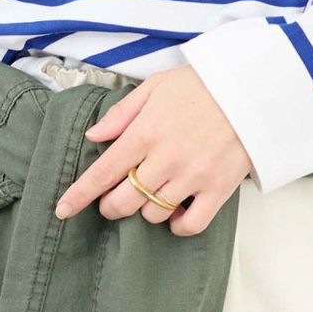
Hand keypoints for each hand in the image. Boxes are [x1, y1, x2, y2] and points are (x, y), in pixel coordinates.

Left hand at [53, 64, 251, 234]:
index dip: (79, 195)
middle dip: (111, 206)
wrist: (250, 90)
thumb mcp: (156, 86)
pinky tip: (175, 213)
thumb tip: (93, 136)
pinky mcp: (218, 190)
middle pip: (124, 201)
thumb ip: (122, 113)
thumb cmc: (200, 85)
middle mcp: (165, 159)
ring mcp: (192, 177)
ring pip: (153, 214)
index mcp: (145, 132)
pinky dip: (177, 226)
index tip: (62, 210)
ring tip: (153, 194)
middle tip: (114, 201)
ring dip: (146, 210)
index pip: (103, 172)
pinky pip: (190, 225)